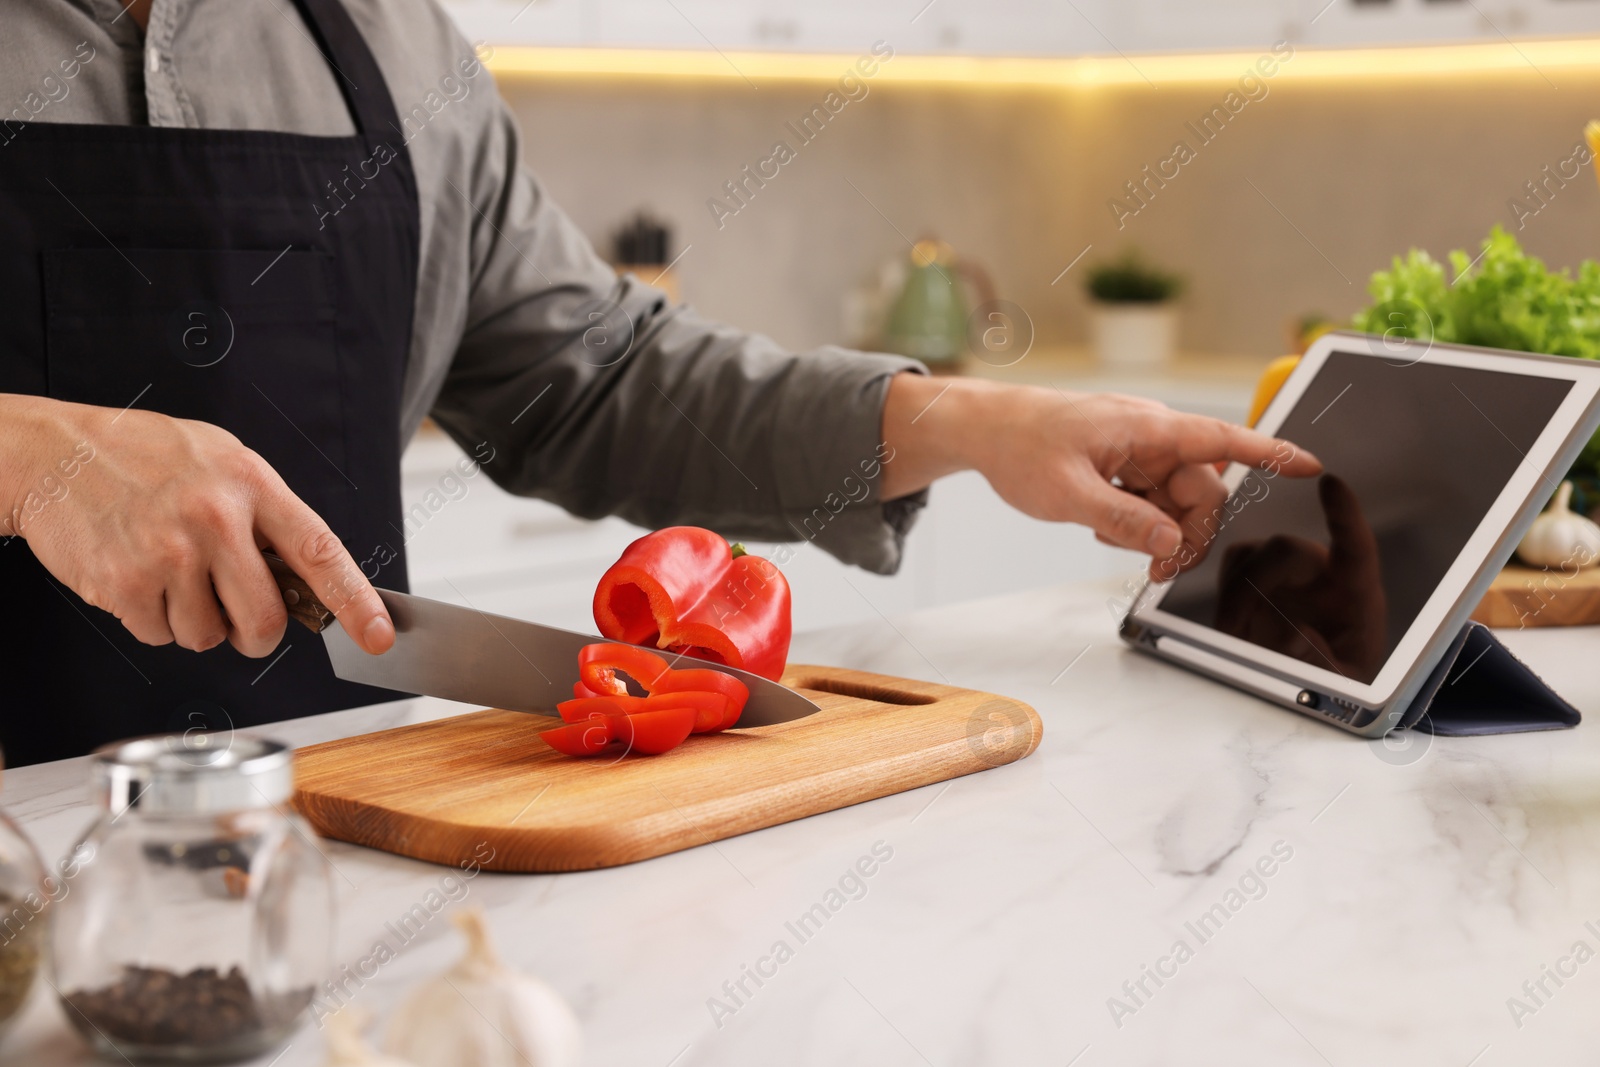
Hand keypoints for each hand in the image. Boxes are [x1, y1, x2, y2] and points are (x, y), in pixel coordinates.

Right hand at [0, 394, 393, 657]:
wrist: (53, 451)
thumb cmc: (143, 456)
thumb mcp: (222, 460)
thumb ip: (265, 514)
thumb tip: (307, 577)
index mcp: (251, 484)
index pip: (320, 552)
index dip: (356, 601)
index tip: (380, 634)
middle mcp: (215, 518)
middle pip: (266, 620)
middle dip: (256, 634)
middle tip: (239, 619)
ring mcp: (169, 553)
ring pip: (208, 636)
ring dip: (194, 621)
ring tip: (169, 572)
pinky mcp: (123, 583)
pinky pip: (160, 636)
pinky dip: (150, 620)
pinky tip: (137, 576)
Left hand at [879, 375, 1321, 574]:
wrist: (984, 429)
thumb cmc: (1021, 446)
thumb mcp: (1068, 493)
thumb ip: (1123, 520)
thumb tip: (1171, 543)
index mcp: (1147, 428)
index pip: (1222, 440)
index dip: (1269, 454)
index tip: (1310, 466)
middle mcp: (1151, 436)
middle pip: (1202, 489)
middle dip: (1189, 531)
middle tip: (1159, 569)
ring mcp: (1138, 450)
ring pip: (1176, 500)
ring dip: (1159, 530)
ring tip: (1114, 540)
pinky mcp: (1124, 464)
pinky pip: (1151, 500)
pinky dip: (1138, 520)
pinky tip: (1105, 524)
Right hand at [1212, 474, 1386, 678]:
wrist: (1318, 689)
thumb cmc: (1342, 682)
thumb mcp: (1345, 685)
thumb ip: (1324, 664)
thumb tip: (1297, 634)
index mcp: (1355, 594)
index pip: (1355, 546)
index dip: (1344, 514)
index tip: (1331, 484)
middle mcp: (1320, 575)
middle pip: (1285, 548)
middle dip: (1257, 581)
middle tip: (1237, 627)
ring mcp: (1286, 576)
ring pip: (1252, 554)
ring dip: (1237, 592)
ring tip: (1237, 636)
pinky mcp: (1255, 583)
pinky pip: (1233, 568)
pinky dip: (1225, 593)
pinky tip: (1233, 626)